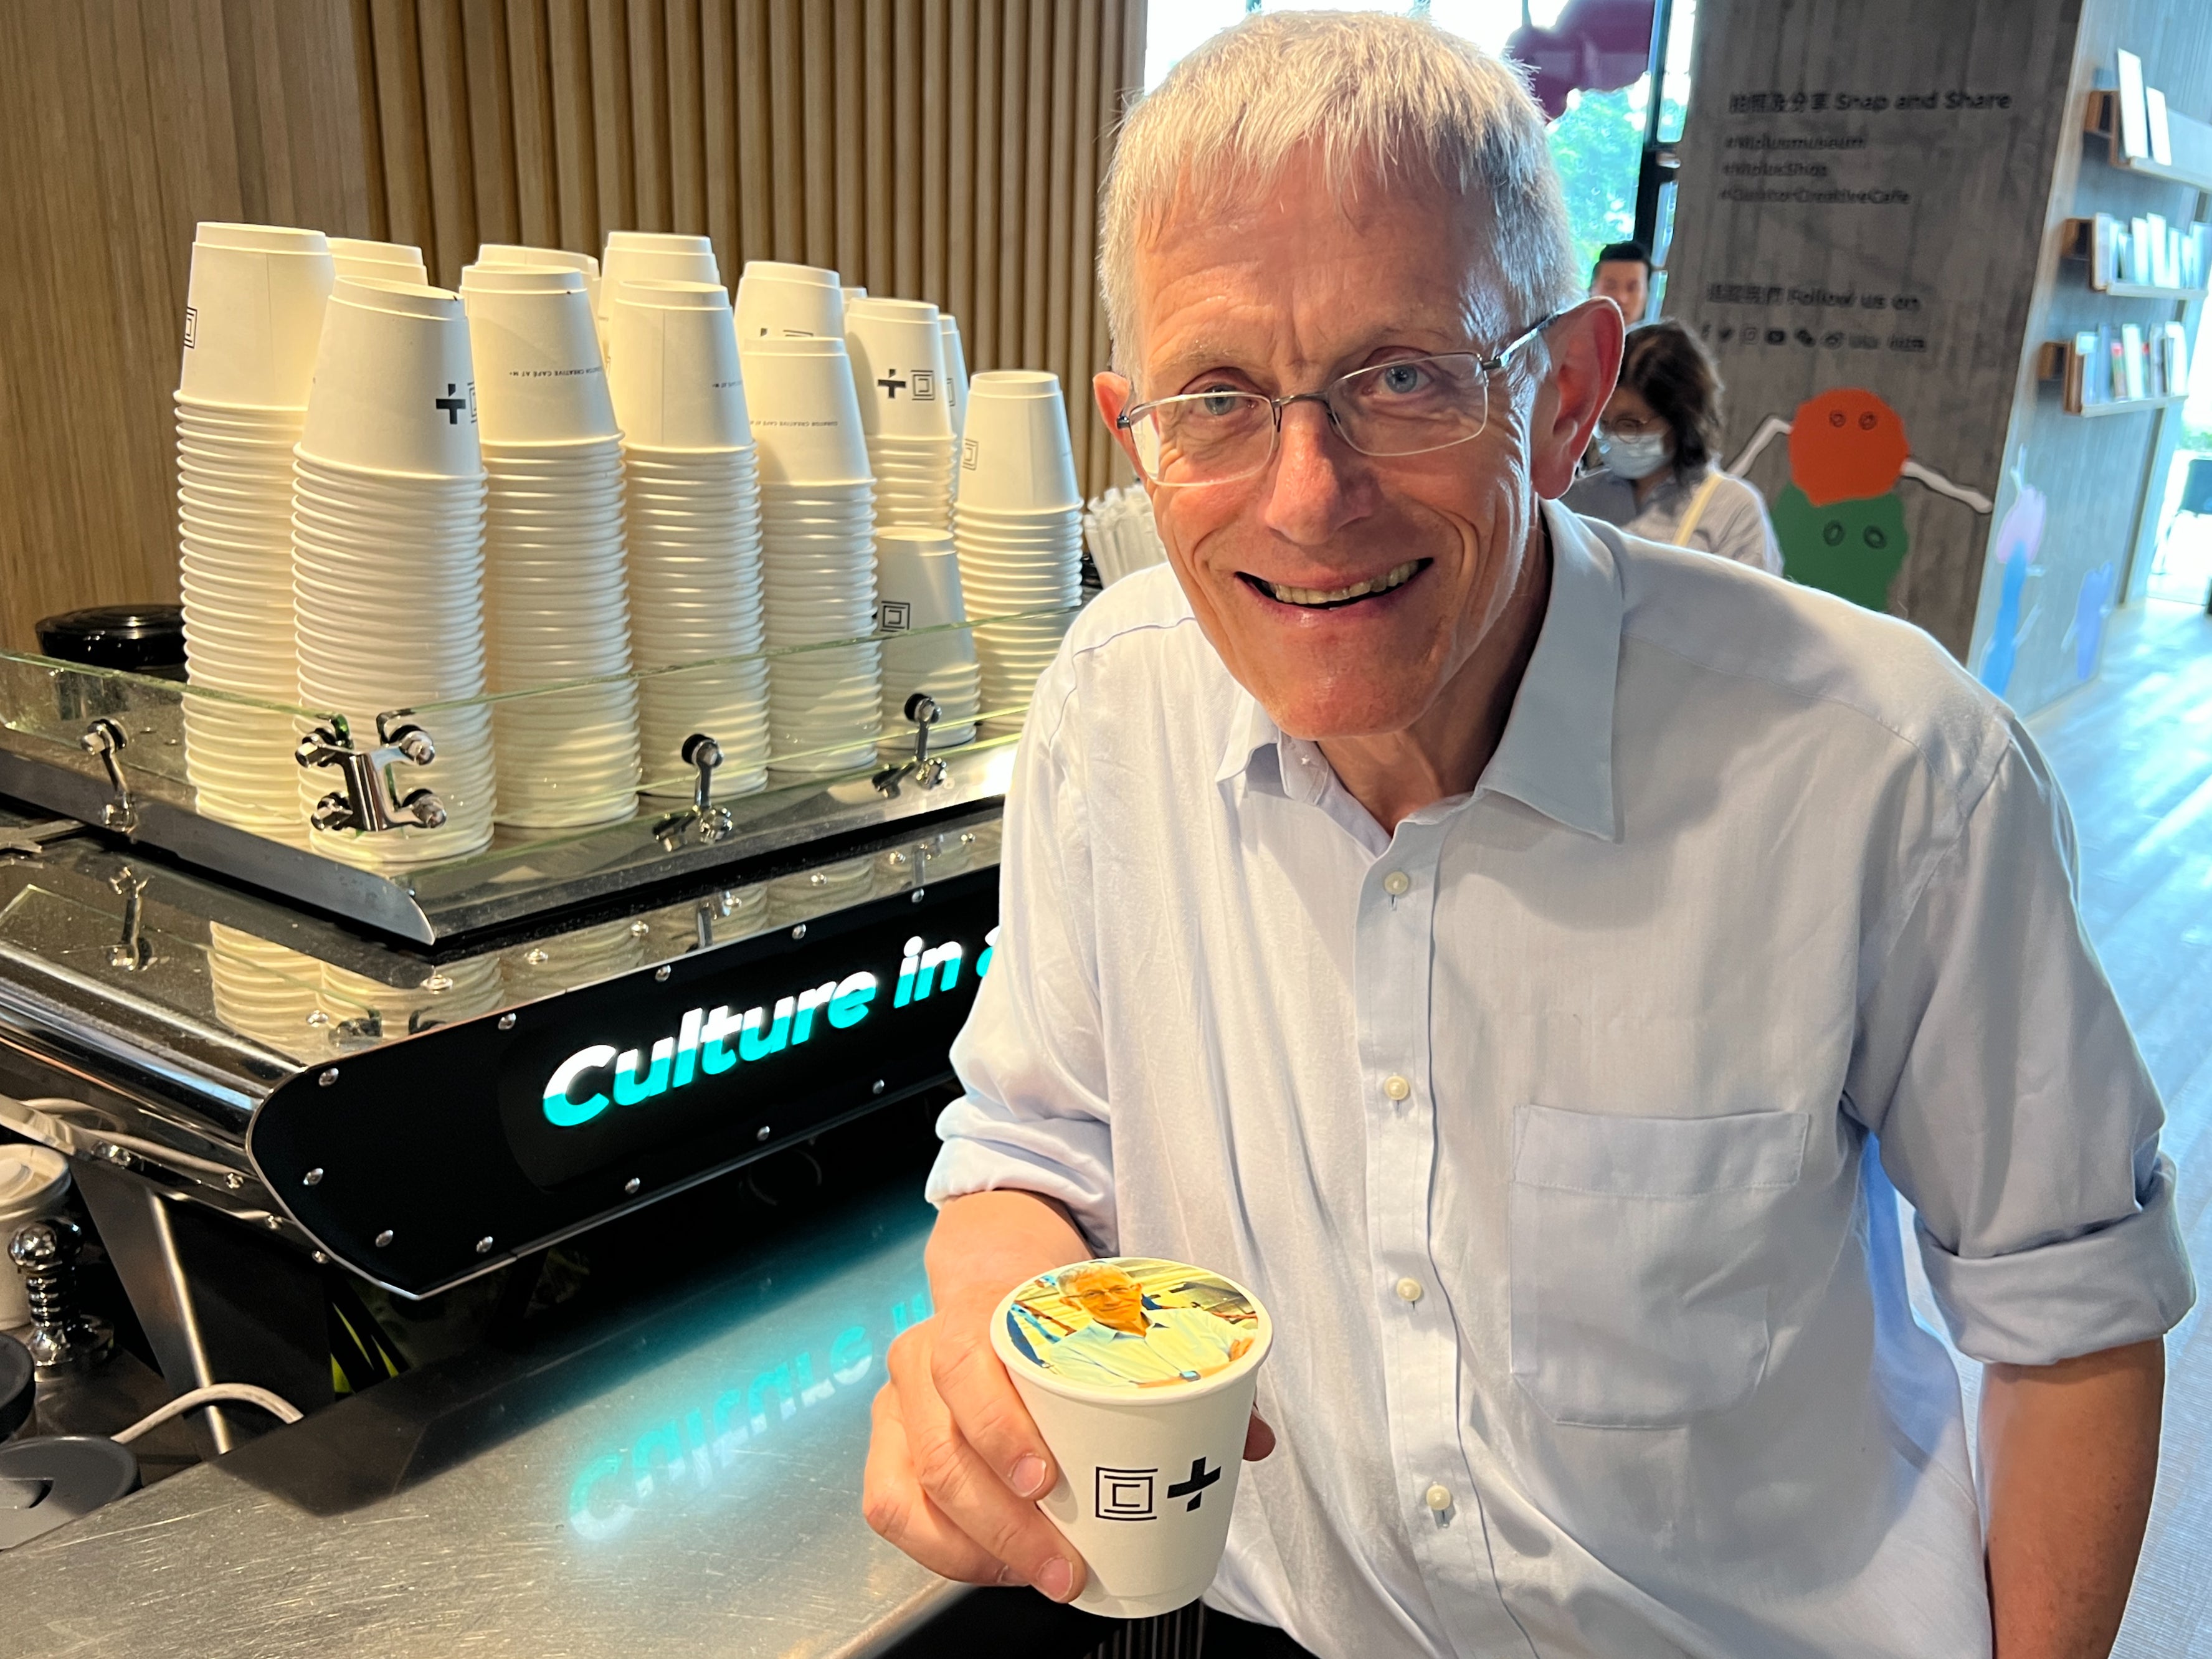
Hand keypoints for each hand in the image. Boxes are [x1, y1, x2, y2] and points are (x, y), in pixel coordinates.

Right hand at [862, 1191, 1275, 1599]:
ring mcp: (898, 1406)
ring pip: (913, 1492)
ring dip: (979, 1549)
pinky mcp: (890, 1447)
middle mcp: (920, 1359)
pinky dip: (944, 1551)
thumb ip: (1179, 1372)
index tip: (1048, 1481)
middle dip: (1006, 1526)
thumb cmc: (1049, 1311)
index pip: (965, 1369)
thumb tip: (1253, 1441)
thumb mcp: (1105, 1318)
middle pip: (943, 1452)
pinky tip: (997, 1566)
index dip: (1000, 1430)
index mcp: (971, 1315)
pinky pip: (894, 1511)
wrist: (988, 1282)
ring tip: (1042, 1574)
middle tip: (1064, 1566)